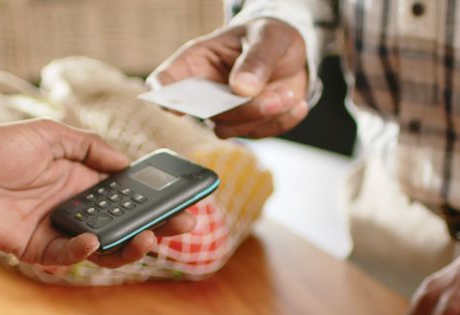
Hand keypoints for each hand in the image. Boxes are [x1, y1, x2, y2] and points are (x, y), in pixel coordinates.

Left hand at [0, 119, 195, 266]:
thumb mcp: (49, 134)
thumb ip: (89, 146)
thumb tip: (126, 163)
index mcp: (83, 181)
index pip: (129, 194)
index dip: (157, 198)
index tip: (185, 199)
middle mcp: (76, 208)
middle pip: (126, 222)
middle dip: (159, 225)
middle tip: (186, 225)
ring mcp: (60, 230)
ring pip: (105, 246)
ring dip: (130, 245)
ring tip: (148, 237)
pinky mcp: (38, 249)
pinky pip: (69, 256)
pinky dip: (83, 250)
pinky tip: (92, 239)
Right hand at [147, 18, 309, 138]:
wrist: (292, 52)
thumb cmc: (269, 36)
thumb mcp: (267, 37)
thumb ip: (255, 59)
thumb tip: (242, 87)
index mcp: (197, 62)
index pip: (165, 82)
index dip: (164, 97)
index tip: (179, 107)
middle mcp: (205, 91)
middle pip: (204, 114)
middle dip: (241, 110)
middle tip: (274, 97)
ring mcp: (225, 111)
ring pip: (231, 129)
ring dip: (264, 116)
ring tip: (288, 95)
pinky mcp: (247, 124)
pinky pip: (259, 133)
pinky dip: (281, 121)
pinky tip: (294, 104)